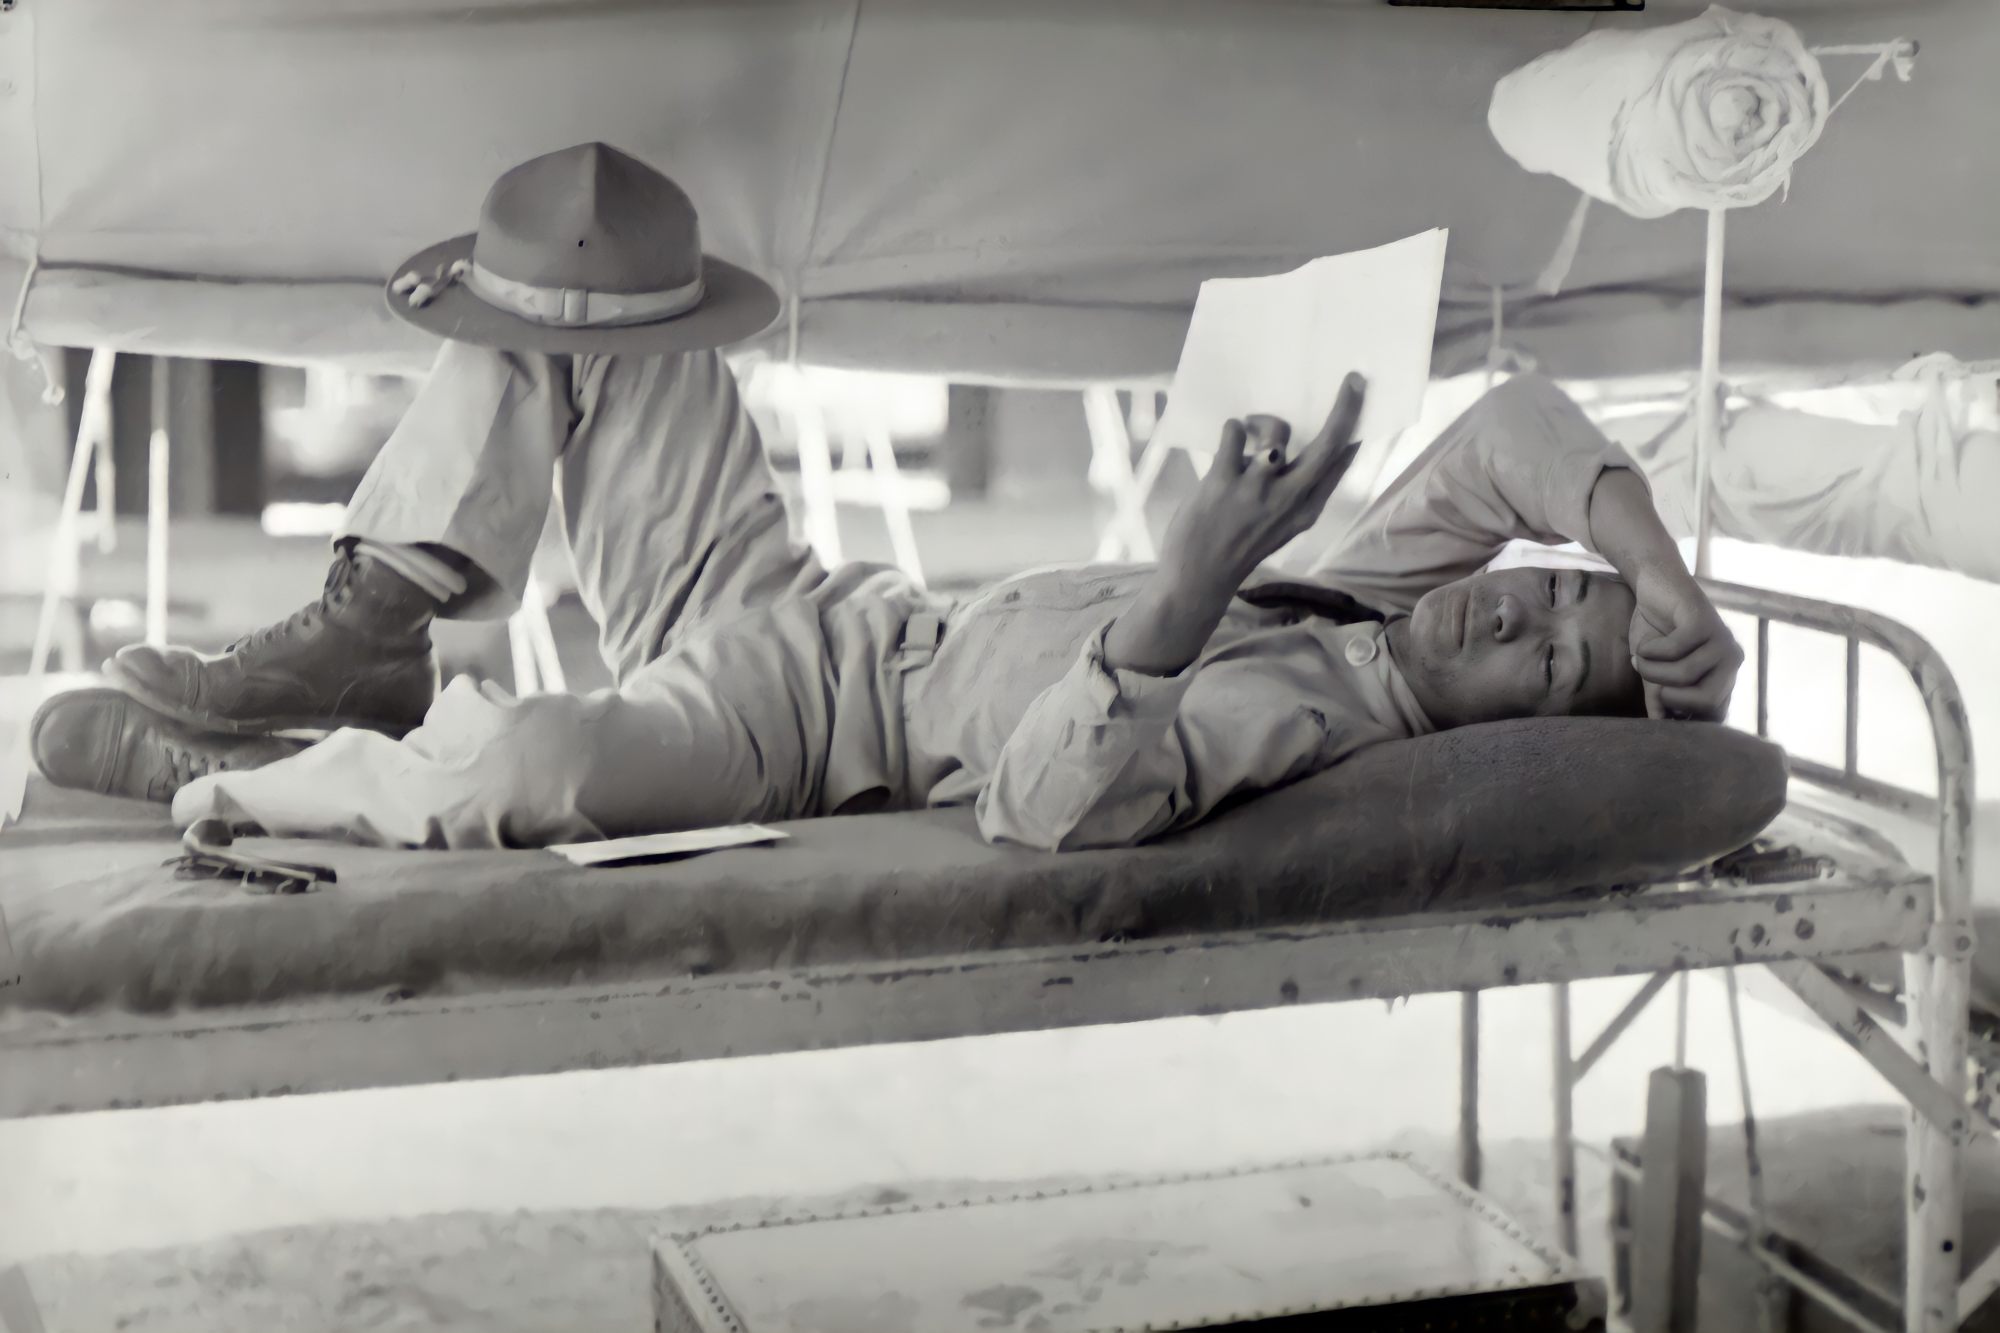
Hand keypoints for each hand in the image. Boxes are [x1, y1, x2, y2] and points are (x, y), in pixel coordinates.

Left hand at [1159, 373, 1367, 589]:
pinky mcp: (1223, 483)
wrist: (1198, 577)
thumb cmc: (1239, 546)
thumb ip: (1292, 492)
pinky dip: (1233, 429)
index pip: (1339, 465)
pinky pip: (1234, 434)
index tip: (1362, 403)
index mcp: (1305, 511)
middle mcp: (1288, 500)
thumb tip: (1289, 449)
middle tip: (1353, 381)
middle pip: (1326, 447)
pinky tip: (1229, 439)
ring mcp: (1256, 490)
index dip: (1353, 433)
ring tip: (1249, 427)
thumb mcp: (1280, 525)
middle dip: (1344, 410)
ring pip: (1276, 435)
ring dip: (1263, 421)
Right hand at [1629, 572, 1742, 721]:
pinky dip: (1650, 651)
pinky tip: (1643, 645)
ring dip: (1651, 670)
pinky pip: (1675, 650)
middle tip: (1651, 685)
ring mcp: (1721, 640)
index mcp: (1724, 676)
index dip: (1683, 716)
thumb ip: (1660, 699)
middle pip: (1708, 701)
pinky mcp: (1704, 621)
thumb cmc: (1656, 629)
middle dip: (1670, 697)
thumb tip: (1658, 728)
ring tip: (1639, 658)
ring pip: (1685, 675)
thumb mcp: (1656, 671)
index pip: (1714, 715)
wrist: (1655, 584)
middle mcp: (1730, 660)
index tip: (1657, 703)